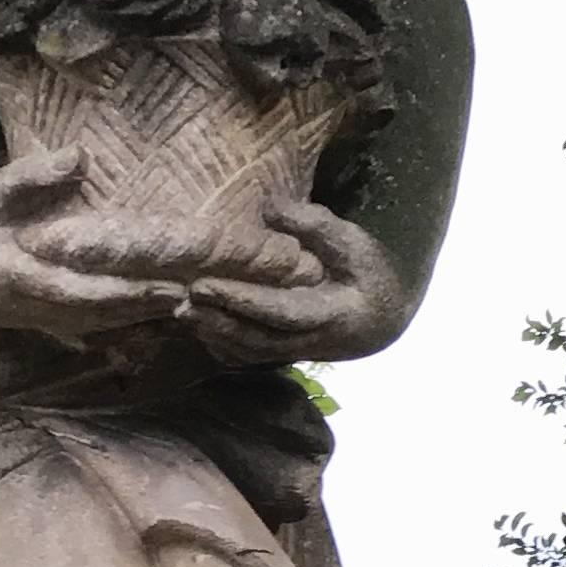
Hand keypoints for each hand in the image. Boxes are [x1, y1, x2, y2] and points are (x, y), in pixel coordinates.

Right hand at [0, 148, 192, 346]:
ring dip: (135, 321)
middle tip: (188, 297)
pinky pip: (82, 331)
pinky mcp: (35, 324)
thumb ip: (33, 176)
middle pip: (96, 315)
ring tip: (178, 308)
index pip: (79, 291)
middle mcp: (28, 308)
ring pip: (92, 327)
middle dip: (142, 309)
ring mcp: (32, 321)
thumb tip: (82, 156)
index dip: (124, 294)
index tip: (166, 287)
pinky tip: (147, 325)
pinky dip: (115, 328)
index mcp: (16, 276)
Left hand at [183, 202, 413, 366]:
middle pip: (257, 340)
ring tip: (182, 312)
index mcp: (330, 315)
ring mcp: (296, 354)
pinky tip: (200, 328)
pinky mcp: (286, 355)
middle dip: (218, 321)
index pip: (280, 311)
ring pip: (250, 353)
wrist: (383, 320)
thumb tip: (268, 208)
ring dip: (215, 335)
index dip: (241, 300)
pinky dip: (222, 346)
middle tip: (182, 301)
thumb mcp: (354, 244)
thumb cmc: (369, 274)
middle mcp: (310, 342)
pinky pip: (250, 358)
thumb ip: (315, 226)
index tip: (203, 285)